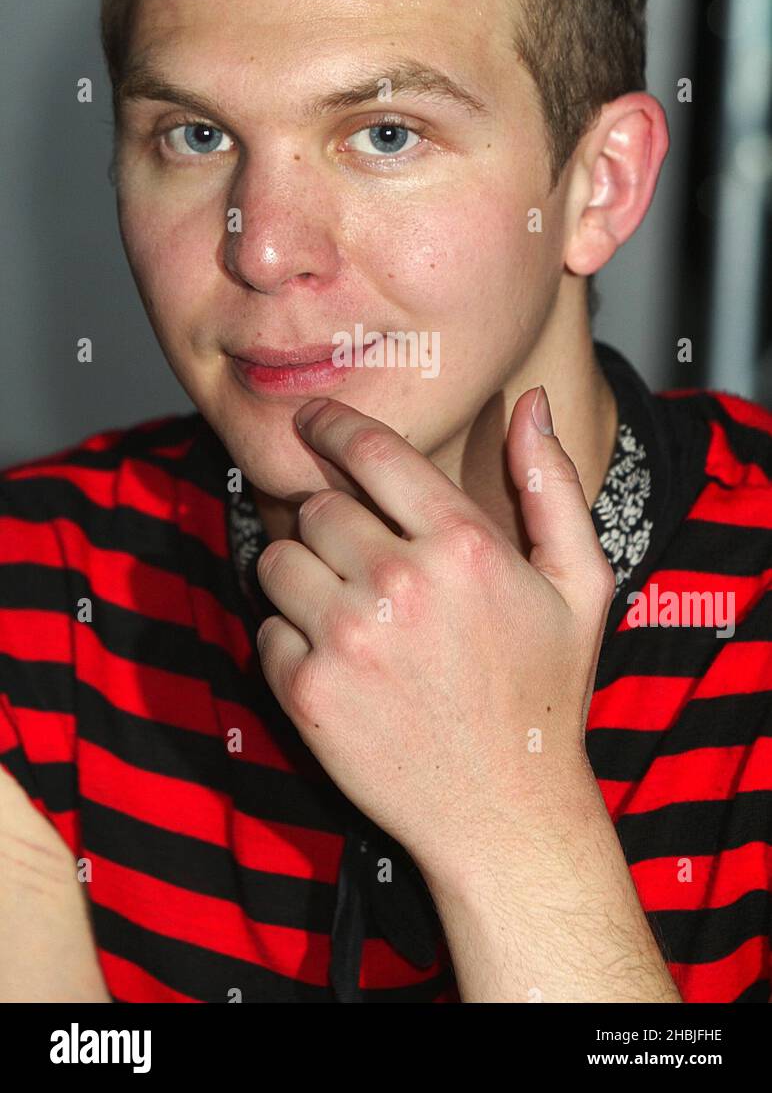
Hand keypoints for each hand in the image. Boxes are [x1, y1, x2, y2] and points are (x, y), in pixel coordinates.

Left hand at [255, 387, 615, 883]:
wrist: (504, 812)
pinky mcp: (306, 690)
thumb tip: (533, 403)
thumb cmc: (544, 691)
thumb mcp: (579, 584)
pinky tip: (341, 662)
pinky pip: (267, 627)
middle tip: (361, 557)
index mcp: (463, 545)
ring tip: (349, 608)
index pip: (370, 450)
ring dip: (302, 573)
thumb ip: (553, 486)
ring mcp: (347, 638)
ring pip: (278, 559)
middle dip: (331, 521)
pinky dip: (291, 638)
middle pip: (318, 506)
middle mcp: (399, 583)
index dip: (331, 424)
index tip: (312, 419)